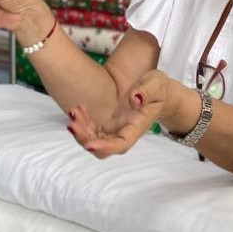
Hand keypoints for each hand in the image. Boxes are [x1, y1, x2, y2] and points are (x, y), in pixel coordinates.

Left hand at [67, 70, 192, 157]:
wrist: (160, 93)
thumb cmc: (159, 89)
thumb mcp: (156, 84)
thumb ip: (147, 91)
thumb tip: (135, 99)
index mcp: (137, 127)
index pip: (121, 144)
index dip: (105, 147)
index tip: (89, 145)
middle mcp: (125, 133)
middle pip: (103, 147)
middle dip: (85, 138)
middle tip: (72, 121)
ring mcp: (116, 130)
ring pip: (94, 140)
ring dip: (81, 130)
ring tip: (74, 111)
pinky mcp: (109, 125)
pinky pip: (92, 131)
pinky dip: (83, 123)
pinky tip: (78, 109)